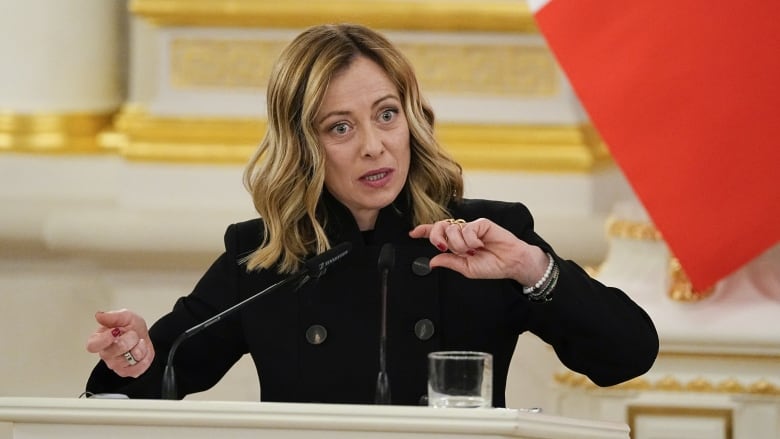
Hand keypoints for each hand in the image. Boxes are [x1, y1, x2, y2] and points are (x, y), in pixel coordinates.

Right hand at [86, 309, 154, 377]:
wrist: (144, 338)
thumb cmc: (132, 328)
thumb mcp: (126, 316)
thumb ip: (113, 316)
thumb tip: (99, 315)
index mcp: (99, 339)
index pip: (92, 345)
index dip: (104, 339)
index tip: (116, 332)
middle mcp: (105, 354)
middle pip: (112, 352)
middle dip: (128, 340)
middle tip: (133, 334)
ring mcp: (115, 365)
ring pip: (127, 360)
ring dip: (138, 348)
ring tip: (137, 342)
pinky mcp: (127, 372)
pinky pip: (137, 368)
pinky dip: (144, 358)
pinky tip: (141, 351)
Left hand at [409, 218, 548, 284]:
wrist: (510, 264)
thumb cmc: (492, 265)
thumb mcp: (466, 268)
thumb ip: (449, 262)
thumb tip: (432, 261)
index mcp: (457, 243)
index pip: (438, 234)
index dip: (424, 231)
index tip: (412, 233)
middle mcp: (462, 233)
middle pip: (440, 227)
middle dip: (437, 237)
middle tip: (444, 247)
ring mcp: (471, 227)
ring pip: (452, 230)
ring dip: (460, 244)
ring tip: (473, 250)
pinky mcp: (481, 223)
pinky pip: (467, 229)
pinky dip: (471, 240)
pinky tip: (480, 244)